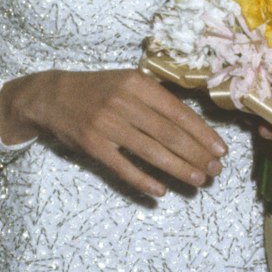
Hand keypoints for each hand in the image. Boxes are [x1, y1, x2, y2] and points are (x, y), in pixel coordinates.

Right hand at [0, 69, 226, 200]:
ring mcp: (106, 124)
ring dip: (179, 169)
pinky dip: (144, 180)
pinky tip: (162, 191)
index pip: (178, 112)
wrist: (51, 96)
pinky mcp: (92, 145)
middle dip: (197, 154)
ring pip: (151, 152)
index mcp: (137, 83)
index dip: (202, 133)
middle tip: (216, 170)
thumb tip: (194, 125)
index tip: (220, 149)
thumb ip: (157, 98)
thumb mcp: (128, 81)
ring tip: (199, 180)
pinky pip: (123, 167)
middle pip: (169, 134)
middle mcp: (123, 102)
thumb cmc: (98, 90)